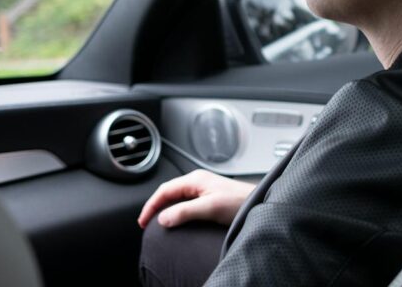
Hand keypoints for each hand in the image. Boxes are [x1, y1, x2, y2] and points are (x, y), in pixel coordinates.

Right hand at [137, 169, 256, 228]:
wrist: (258, 203)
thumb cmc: (240, 201)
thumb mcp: (210, 207)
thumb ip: (185, 211)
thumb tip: (163, 218)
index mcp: (195, 179)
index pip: (164, 190)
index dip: (151, 205)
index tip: (143, 220)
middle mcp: (198, 181)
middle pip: (168, 192)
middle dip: (155, 206)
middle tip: (146, 223)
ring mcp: (203, 188)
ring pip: (177, 197)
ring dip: (165, 208)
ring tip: (158, 222)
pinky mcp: (209, 196)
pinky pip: (186, 202)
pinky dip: (176, 210)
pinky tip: (176, 218)